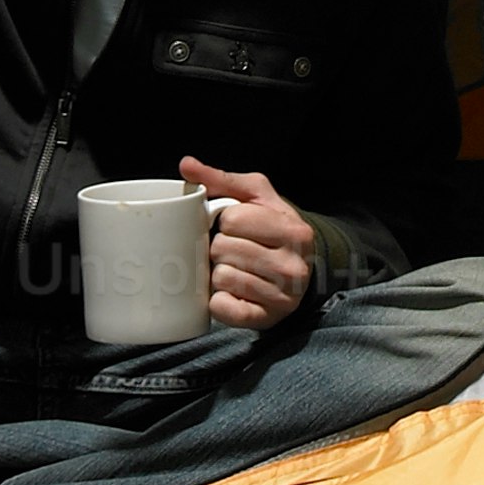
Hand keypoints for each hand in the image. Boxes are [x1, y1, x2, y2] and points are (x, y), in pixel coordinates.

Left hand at [184, 158, 316, 329]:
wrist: (297, 270)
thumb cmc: (271, 229)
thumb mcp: (255, 197)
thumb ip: (222, 179)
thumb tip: (186, 164)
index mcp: (292, 230)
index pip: (233, 220)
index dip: (225, 221)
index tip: (234, 226)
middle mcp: (292, 266)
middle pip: (224, 250)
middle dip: (219, 248)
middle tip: (231, 250)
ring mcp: (282, 297)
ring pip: (222, 278)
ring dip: (218, 274)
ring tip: (233, 269)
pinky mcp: (266, 319)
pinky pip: (222, 308)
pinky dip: (218, 300)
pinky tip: (230, 292)